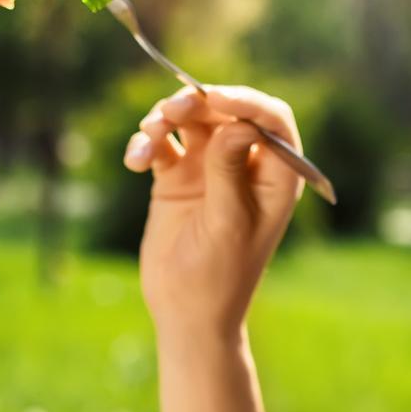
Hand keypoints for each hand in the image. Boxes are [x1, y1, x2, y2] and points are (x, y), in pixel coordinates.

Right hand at [124, 84, 304, 337]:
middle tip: (171, 111)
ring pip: (190, 121)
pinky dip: (146, 144)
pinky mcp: (176, 179)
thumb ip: (228, 172)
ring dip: (166, 118)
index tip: (215, 98)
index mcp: (274, 177)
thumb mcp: (227, 224)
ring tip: (150, 134)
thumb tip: (236, 124)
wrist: (185, 313)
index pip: (271, 121)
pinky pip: (161, 145)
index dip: (247, 102)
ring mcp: (209, 170)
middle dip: (198, 104)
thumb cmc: (218, 277)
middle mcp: (244, 166)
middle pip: (225, 112)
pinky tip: (135, 162)